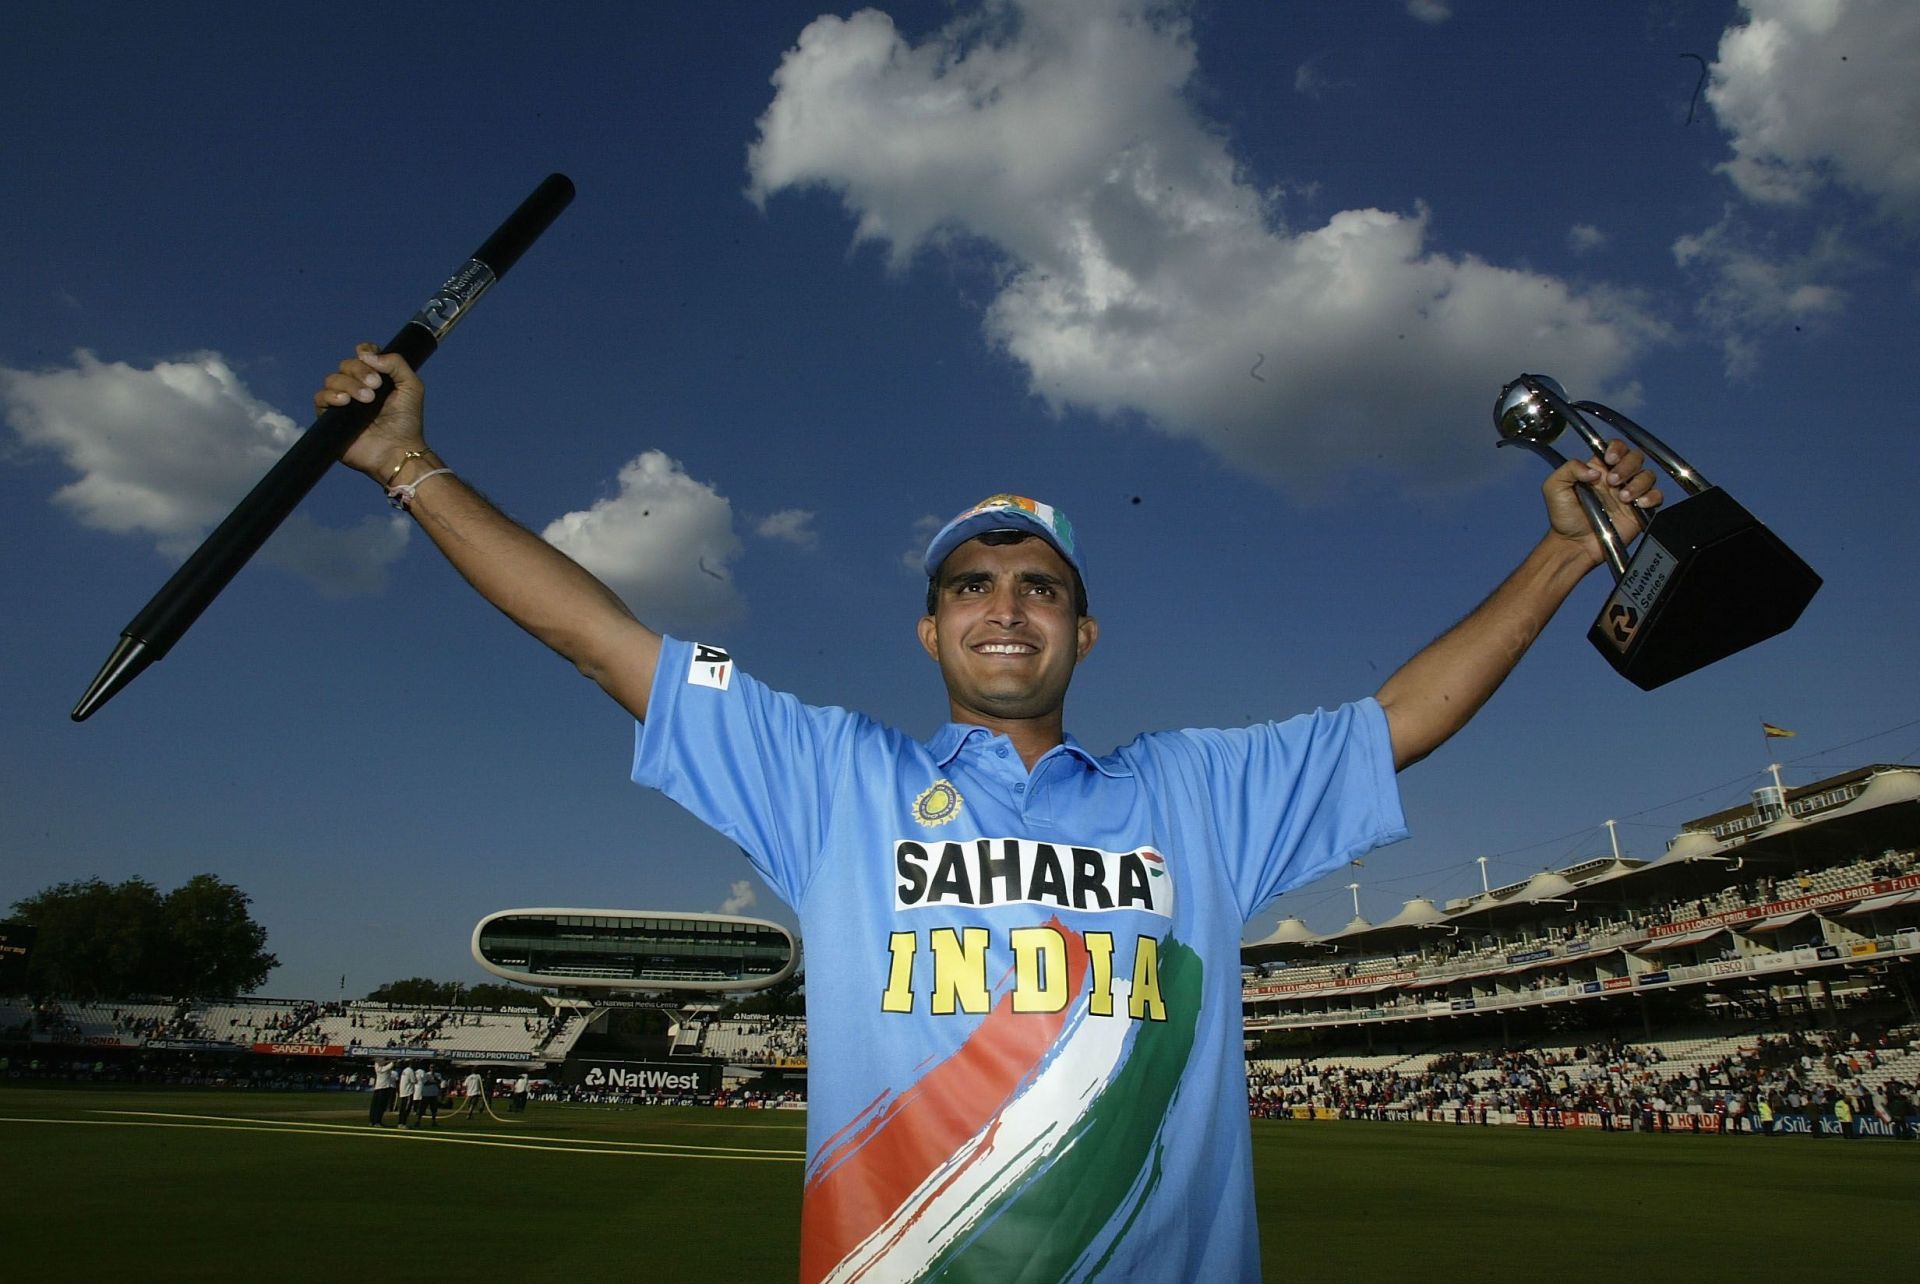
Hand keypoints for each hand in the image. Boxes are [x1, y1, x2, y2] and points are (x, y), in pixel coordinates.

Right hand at [313, 344, 427, 481]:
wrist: (397, 450)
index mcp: (376, 378)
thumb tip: (366, 354)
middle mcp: (357, 387)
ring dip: (349, 384)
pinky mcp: (330, 418)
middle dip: (360, 371)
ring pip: (332, 379)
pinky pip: (320, 398)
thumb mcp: (412, 387)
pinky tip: (344, 402)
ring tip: (367, 400)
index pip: (362, 355)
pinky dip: (330, 396)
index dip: (364, 351)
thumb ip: (396, 363)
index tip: (370, 356)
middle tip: (376, 386)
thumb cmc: (407, 422)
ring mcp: (343, 402)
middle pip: (346, 365)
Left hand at [1544, 439, 1662, 568]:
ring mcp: (1630, 493)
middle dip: (1627, 465)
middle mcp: (1617, 478)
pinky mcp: (1640, 510)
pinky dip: (1652, 496)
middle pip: (1635, 458)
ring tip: (1623, 497)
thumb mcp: (1554, 487)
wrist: (1574, 544)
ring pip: (1648, 475)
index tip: (1609, 459)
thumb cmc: (1563, 516)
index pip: (1617, 448)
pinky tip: (1639, 503)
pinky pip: (1657, 496)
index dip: (1617, 448)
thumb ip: (1570, 469)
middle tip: (1612, 481)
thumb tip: (1594, 470)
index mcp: (1599, 469)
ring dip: (1638, 483)